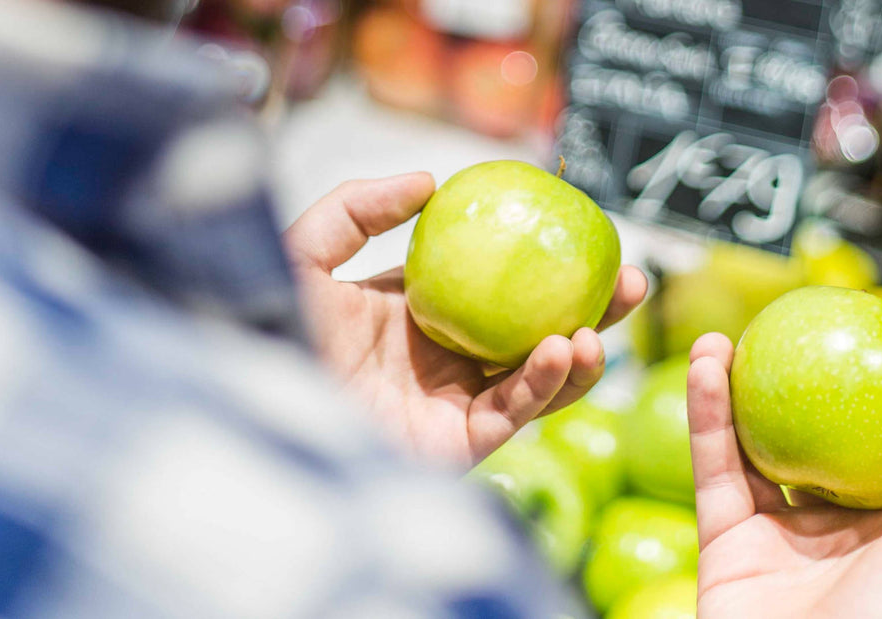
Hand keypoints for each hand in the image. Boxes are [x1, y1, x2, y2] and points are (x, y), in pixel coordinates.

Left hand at [282, 172, 646, 466]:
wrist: (252, 400)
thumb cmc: (266, 327)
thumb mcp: (307, 251)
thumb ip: (360, 207)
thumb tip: (430, 179)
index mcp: (418, 314)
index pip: (497, 286)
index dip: (544, 264)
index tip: (585, 233)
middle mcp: (443, 360)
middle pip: (534, 332)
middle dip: (589, 310)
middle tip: (630, 280)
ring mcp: (452, 403)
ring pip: (537, 379)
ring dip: (580, 354)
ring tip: (600, 324)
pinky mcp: (455, 445)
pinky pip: (513, 412)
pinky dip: (544, 383)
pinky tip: (562, 349)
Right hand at [688, 333, 881, 618]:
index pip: (880, 438)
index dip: (863, 383)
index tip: (848, 328)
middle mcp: (838, 527)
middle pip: (806, 435)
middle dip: (784, 382)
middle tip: (770, 331)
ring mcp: (778, 537)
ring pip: (748, 447)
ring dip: (729, 390)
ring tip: (717, 340)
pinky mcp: (724, 545)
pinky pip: (713, 470)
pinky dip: (703, 417)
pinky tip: (705, 369)